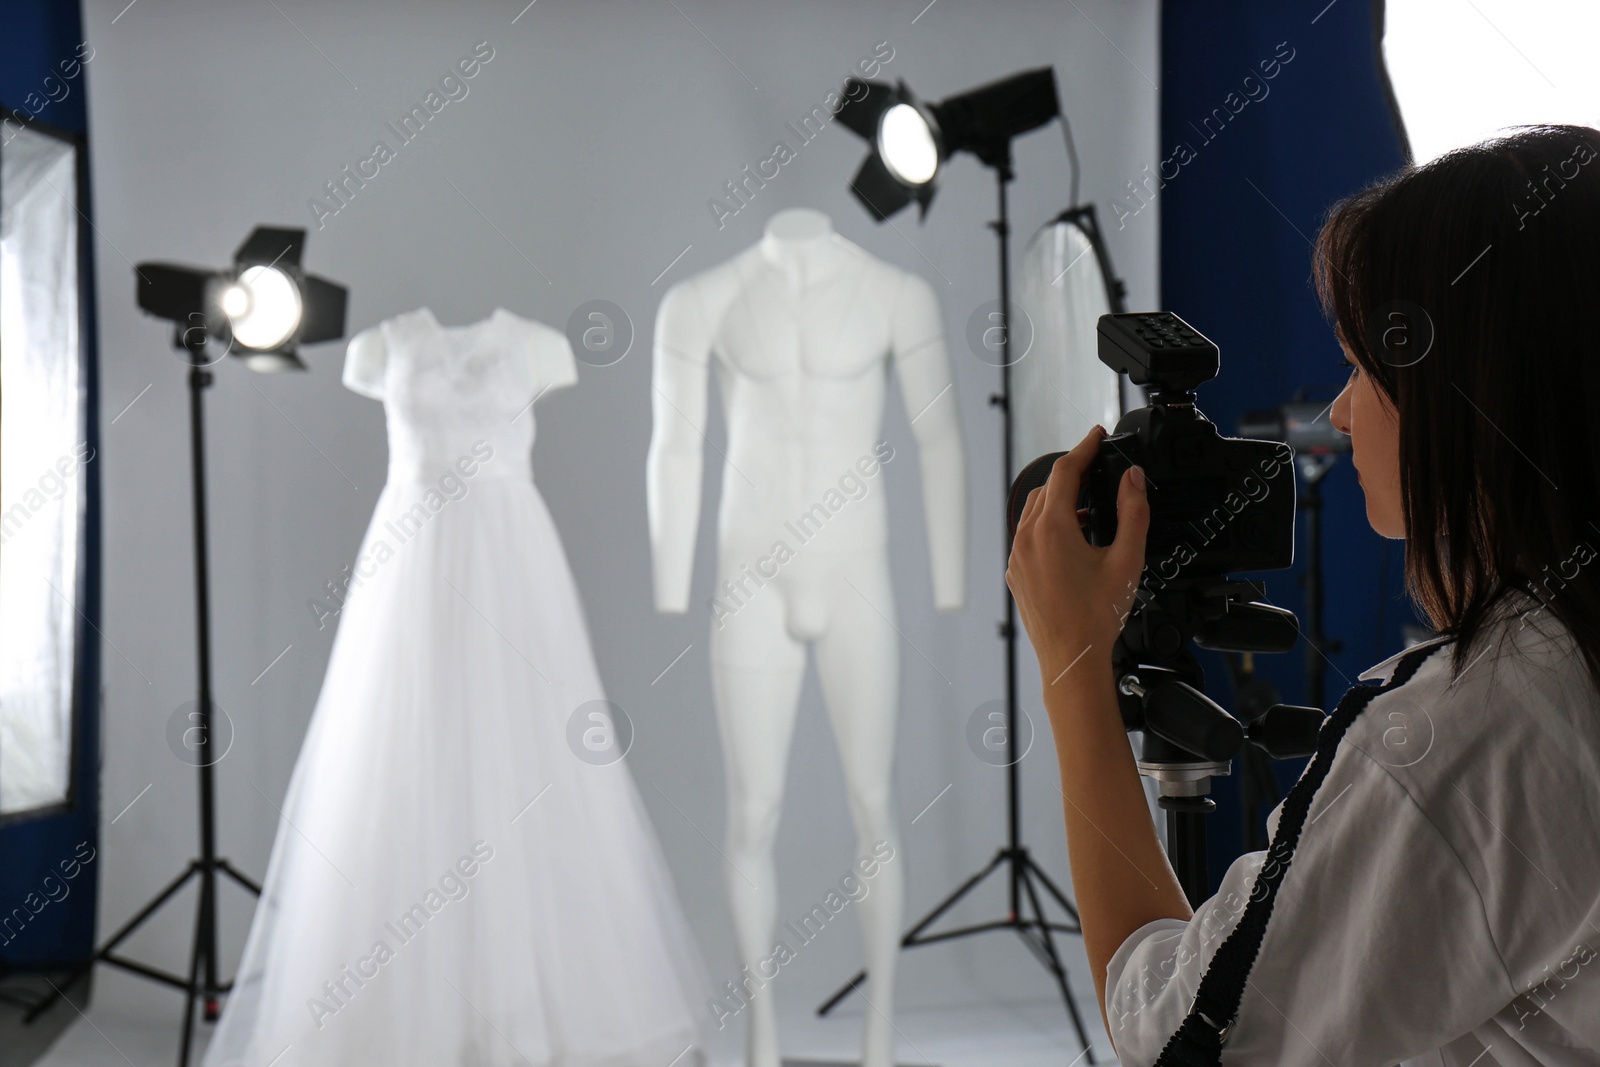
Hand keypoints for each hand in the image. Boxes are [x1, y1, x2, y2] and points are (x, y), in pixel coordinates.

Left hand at [1005, 424, 1149, 683]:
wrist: (1072, 657)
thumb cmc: (1097, 615)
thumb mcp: (1127, 558)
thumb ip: (1133, 512)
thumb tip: (1134, 479)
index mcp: (1053, 528)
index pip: (1065, 471)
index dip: (1084, 448)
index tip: (1096, 435)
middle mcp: (1028, 538)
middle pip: (1048, 488)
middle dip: (1073, 473)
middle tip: (1097, 467)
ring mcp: (1017, 556)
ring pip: (1035, 511)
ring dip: (1060, 500)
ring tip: (1089, 507)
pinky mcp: (1015, 572)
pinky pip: (1028, 535)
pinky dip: (1048, 525)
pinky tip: (1072, 539)